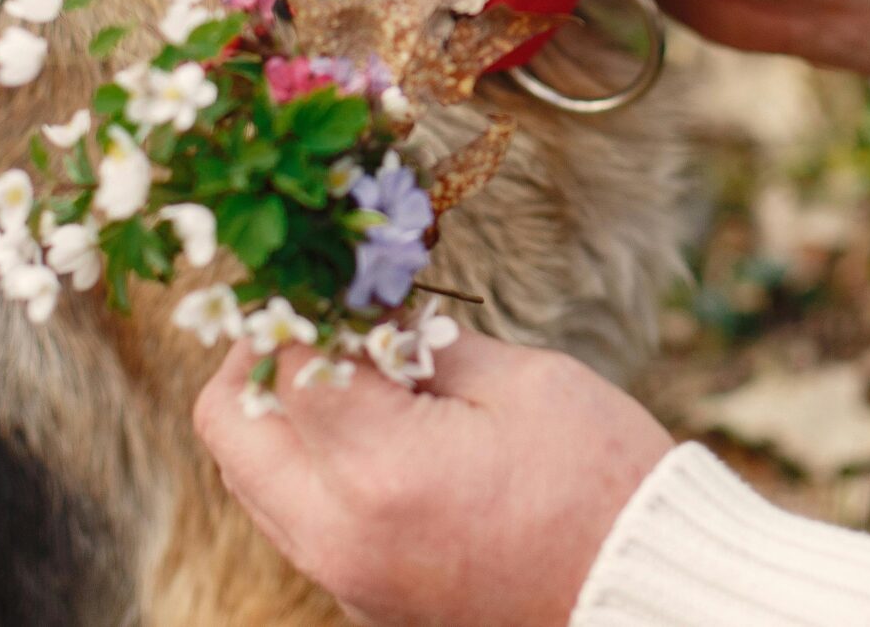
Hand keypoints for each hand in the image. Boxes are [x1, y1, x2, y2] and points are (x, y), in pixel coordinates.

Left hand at [193, 332, 673, 626]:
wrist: (641, 590)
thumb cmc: (602, 481)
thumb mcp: (522, 381)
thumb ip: (424, 345)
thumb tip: (361, 314)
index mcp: (377, 467)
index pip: (277, 361)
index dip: (297, 303)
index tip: (330, 274)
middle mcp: (337, 532)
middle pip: (228, 428)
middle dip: (261, 359)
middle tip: (321, 322)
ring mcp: (344, 576)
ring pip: (251, 478)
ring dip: (281, 415)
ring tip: (358, 376)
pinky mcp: (361, 597)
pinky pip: (295, 520)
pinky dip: (311, 466)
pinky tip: (379, 434)